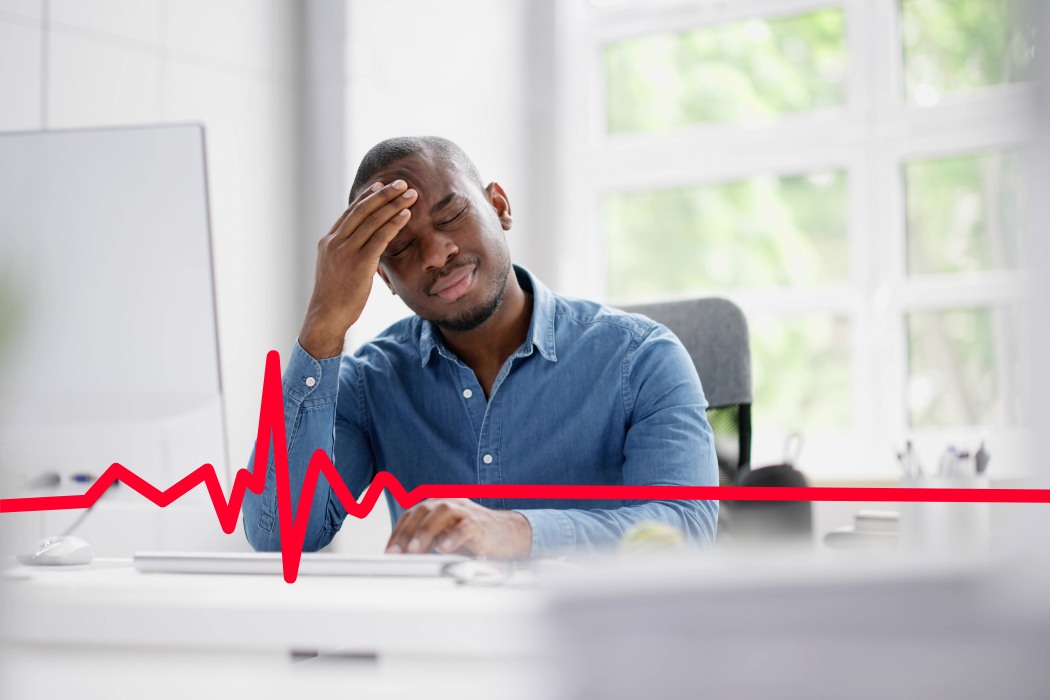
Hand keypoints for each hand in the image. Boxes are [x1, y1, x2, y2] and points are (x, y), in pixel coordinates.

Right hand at [299, 180, 417, 358]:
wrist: (326, 316)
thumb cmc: (335, 296)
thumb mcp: (336, 268)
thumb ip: (348, 252)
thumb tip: (364, 245)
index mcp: (329, 240)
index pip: (351, 212)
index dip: (368, 197)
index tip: (382, 185)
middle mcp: (335, 241)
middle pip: (362, 210)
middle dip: (384, 194)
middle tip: (401, 183)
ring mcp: (345, 251)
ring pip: (372, 220)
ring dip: (394, 205)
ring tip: (410, 194)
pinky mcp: (359, 263)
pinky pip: (379, 238)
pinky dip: (394, 224)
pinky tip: (406, 215)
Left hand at [385, 499, 531, 558]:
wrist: (509, 535)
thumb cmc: (475, 536)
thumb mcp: (445, 536)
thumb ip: (426, 540)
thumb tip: (401, 556)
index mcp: (438, 506)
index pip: (412, 515)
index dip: (398, 533)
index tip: (389, 552)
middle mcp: (450, 504)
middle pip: (423, 511)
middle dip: (407, 532)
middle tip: (398, 553)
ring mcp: (466, 512)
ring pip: (442, 513)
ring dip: (426, 531)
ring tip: (415, 550)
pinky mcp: (481, 524)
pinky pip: (466, 526)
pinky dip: (454, 536)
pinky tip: (445, 549)